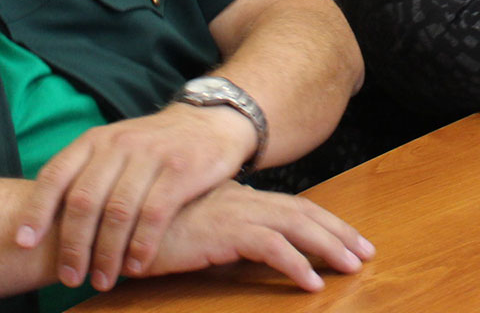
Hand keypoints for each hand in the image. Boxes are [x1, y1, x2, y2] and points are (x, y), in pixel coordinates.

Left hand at [16, 101, 258, 290]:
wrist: (211, 121)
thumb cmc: (154, 146)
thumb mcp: (115, 147)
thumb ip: (86, 175)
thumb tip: (46, 222)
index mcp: (95, 140)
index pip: (55, 175)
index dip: (36, 210)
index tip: (23, 242)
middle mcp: (118, 145)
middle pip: (84, 201)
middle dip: (73, 245)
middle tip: (70, 277)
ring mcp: (150, 156)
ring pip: (117, 212)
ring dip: (106, 254)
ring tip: (102, 280)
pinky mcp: (181, 170)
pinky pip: (154, 215)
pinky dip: (141, 246)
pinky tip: (136, 266)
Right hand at [127, 181, 374, 292]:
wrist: (112, 222)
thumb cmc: (146, 229)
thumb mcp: (193, 228)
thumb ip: (222, 231)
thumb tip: (250, 247)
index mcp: (237, 196)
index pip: (292, 206)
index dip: (323, 223)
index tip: (350, 240)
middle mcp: (241, 198)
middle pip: (303, 212)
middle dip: (339, 232)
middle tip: (367, 252)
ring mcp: (233, 211)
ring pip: (296, 225)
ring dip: (329, 246)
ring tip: (353, 266)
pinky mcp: (222, 231)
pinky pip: (270, 247)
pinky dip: (296, 263)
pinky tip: (313, 282)